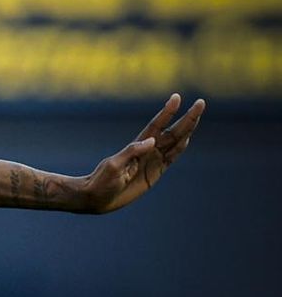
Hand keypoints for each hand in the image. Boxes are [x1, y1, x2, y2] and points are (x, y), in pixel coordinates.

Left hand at [77, 94, 203, 213]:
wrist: (96, 198)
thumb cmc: (101, 181)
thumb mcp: (113, 166)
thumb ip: (131, 153)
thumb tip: (151, 141)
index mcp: (137, 146)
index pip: (156, 125)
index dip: (167, 112)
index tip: (176, 97)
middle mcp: (147, 151)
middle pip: (172, 131)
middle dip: (186, 118)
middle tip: (200, 103)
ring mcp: (152, 161)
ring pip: (175, 143)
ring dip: (187, 130)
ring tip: (197, 115)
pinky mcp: (154, 174)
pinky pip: (170, 159)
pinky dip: (179, 149)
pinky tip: (187, 139)